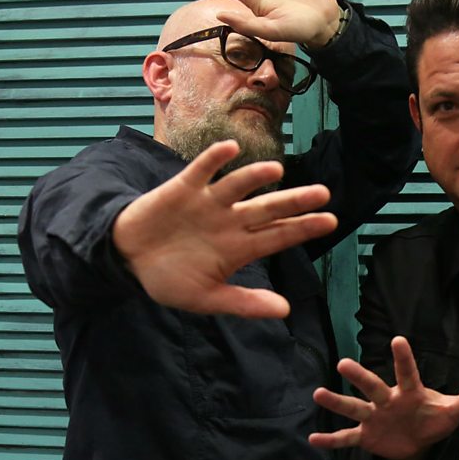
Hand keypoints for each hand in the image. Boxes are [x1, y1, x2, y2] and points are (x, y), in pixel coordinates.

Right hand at [112, 140, 336, 317]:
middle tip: (323, 193)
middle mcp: (230, 221)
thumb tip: (284, 310)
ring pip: (237, 186)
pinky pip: (201, 170)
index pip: (278, 236)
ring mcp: (208, 202)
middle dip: (293, 202)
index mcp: (239, 248)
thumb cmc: (169, 278)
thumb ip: (244, 303)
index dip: (303, 228)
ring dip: (254, 177)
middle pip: (267, 208)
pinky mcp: (183, 188)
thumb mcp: (206, 298)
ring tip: (276, 171)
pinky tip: (230, 149)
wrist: (127, 258)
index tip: (331, 221)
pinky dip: (214, 159)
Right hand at [309, 336, 458, 459]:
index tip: (398, 339)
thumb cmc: (432, 419)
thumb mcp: (452, 411)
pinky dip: (332, 440)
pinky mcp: (366, 436)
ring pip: (354, 408)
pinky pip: (347, 438)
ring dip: (337, 401)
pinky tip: (313, 439)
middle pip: (372, 387)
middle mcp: (387, 400)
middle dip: (360, 377)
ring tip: (318, 393)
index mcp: (409, 392)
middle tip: (343, 363)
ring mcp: (374, 418)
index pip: (407, 373)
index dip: (404, 358)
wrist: (415, 442)